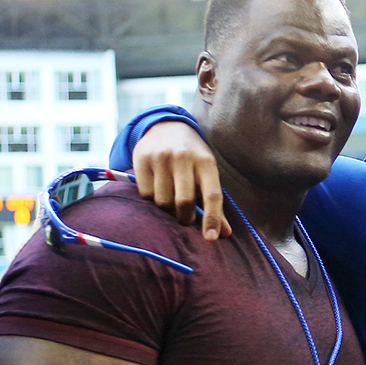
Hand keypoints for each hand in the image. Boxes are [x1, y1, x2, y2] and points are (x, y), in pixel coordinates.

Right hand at [132, 121, 229, 239]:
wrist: (167, 126)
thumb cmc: (193, 157)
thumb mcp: (207, 173)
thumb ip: (215, 203)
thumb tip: (224, 234)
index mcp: (206, 162)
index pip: (212, 195)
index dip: (212, 218)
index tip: (211, 238)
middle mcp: (183, 157)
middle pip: (184, 202)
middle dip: (185, 218)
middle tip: (186, 218)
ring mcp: (161, 157)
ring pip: (162, 201)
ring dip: (168, 209)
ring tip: (171, 198)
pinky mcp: (141, 158)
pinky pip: (146, 194)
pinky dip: (152, 198)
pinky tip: (157, 187)